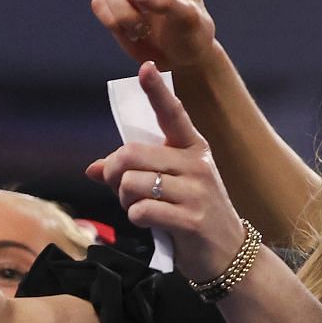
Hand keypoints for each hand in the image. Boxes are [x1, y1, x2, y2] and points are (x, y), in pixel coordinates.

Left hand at [87, 62, 244, 281]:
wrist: (229, 255)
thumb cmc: (194, 215)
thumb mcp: (169, 188)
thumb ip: (133, 173)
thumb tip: (93, 168)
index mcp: (193, 149)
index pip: (173, 114)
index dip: (157, 91)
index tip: (147, 67)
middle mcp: (197, 164)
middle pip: (132, 154)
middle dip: (115, 173)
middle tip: (121, 188)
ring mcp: (197, 192)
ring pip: (133, 184)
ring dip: (124, 199)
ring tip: (137, 207)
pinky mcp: (191, 220)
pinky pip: (142, 211)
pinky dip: (135, 218)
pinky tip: (149, 223)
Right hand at [91, 0, 216, 71]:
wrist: (180, 56)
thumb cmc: (192, 32)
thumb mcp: (189, 18)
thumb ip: (167, 3)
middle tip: (142, 9)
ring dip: (125, 14)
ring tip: (145, 30)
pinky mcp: (110, 2)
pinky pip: (100, 5)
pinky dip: (114, 22)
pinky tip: (133, 32)